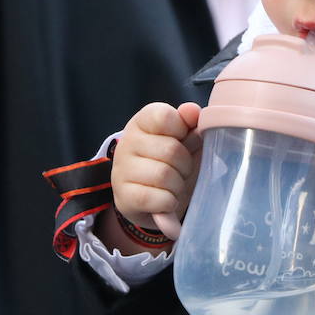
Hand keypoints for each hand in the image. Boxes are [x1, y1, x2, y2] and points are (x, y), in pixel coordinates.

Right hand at [108, 102, 202, 241]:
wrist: (150, 198)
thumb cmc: (171, 163)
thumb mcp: (184, 140)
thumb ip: (190, 123)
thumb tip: (192, 111)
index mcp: (142, 122)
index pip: (164, 117)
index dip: (183, 131)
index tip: (183, 140)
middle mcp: (127, 142)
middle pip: (171, 150)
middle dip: (186, 164)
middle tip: (182, 169)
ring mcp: (122, 170)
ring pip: (164, 175)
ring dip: (178, 185)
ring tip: (174, 185)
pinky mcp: (124, 196)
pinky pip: (157, 199)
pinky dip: (170, 202)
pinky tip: (167, 200)